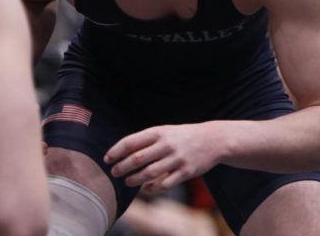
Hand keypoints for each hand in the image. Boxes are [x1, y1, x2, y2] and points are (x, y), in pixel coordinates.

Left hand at [104, 123, 220, 193]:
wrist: (212, 140)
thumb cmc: (182, 136)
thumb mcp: (164, 131)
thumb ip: (146, 140)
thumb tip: (122, 151)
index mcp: (158, 132)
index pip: (131, 142)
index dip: (116, 151)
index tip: (107, 159)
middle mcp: (166, 145)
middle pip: (138, 159)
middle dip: (122, 167)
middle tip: (114, 173)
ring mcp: (177, 159)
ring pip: (150, 173)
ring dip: (135, 179)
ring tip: (127, 182)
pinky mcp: (186, 172)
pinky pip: (165, 184)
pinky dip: (152, 188)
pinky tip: (145, 189)